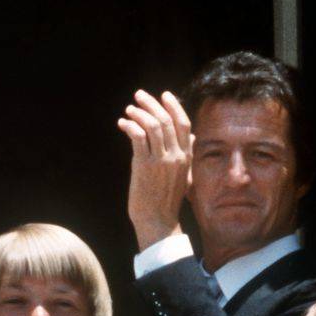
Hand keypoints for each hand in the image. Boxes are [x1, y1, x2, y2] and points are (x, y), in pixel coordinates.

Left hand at [118, 90, 193, 249]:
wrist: (157, 220)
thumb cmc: (166, 200)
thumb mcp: (184, 176)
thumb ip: (186, 154)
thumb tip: (193, 137)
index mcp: (186, 156)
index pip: (184, 124)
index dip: (174, 106)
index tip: (164, 94)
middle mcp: (176, 156)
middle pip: (166, 120)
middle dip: (152, 104)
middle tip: (139, 95)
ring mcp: (160, 160)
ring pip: (152, 126)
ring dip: (139, 113)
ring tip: (129, 109)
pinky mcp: (144, 165)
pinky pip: (138, 137)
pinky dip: (130, 126)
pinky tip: (122, 124)